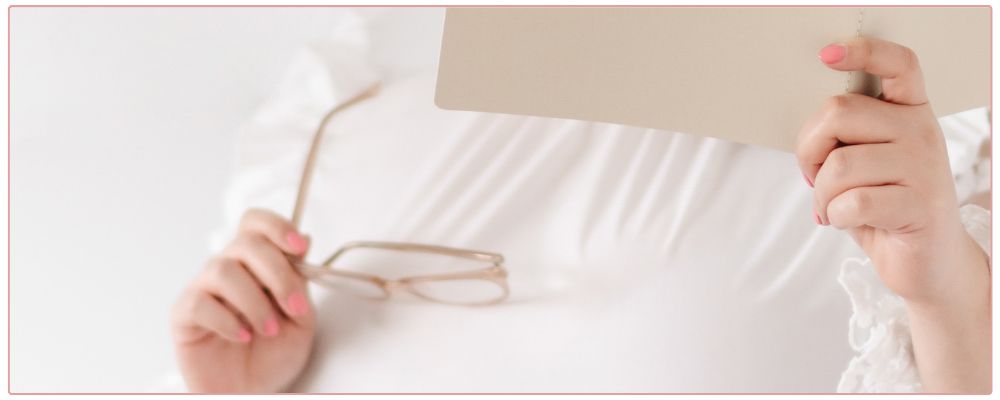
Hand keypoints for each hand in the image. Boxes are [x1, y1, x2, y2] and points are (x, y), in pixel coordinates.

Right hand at [171, 209, 315, 391]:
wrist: (254, 390)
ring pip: (223, 270)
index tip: (300, 247)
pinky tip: (241, 336)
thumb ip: (301, 280)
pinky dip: (227, 320)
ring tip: (268, 329)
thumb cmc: (274, 353)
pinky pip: (200, 303)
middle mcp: (228, 268)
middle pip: (246, 244)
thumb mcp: (301, 317)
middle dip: (278, 274)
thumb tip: (306, 238)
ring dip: (254, 302)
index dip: (277, 226)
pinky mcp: (185, 314)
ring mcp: (203, 288)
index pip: (257, 223)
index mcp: (256, 262)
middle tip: (295, 308)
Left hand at [797, 37, 988, 306]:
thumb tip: (808, 126)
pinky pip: (851, 202)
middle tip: (812, 175)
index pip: (898, 64)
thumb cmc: (883, 206)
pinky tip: (844, 221)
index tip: (827, 56)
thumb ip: (846, 137)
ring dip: (820, 193)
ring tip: (831, 206)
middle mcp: (922, 131)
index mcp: (910, 111)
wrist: (927, 262)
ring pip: (838, 165)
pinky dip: (833, 216)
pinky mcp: (919, 205)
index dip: (863, 52)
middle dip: (808, 150)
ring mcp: (924, 168)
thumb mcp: (865, 162)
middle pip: (838, 114)